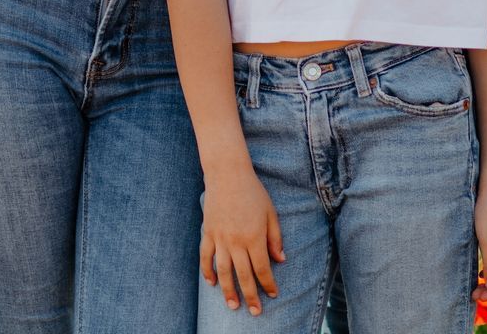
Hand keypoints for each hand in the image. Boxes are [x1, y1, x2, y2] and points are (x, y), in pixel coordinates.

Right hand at [200, 166, 283, 316]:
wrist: (227, 174)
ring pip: (223, 271)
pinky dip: (207, 271)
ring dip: (228, 291)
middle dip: (251, 296)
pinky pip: (206, 257)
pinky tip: (212, 283)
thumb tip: (280, 260)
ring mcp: (220, 238)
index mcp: (254, 237)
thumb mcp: (271, 213)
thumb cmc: (253, 192)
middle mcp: (236, 241)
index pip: (262, 268)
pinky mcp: (208, 233)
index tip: (273, 294)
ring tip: (233, 305)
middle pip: (243, 275)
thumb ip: (275, 238)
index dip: (268, 284)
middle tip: (255, 312)